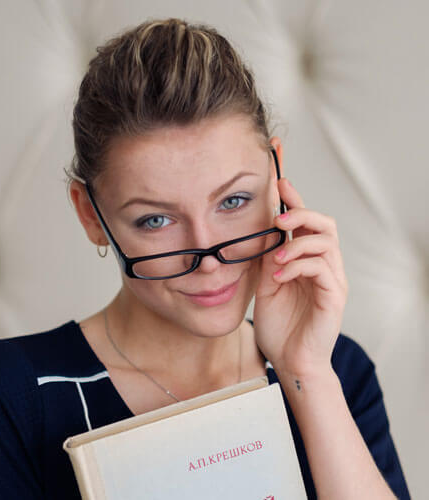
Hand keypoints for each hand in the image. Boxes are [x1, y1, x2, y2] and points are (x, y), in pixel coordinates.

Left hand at [253, 177, 347, 376]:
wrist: (289, 360)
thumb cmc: (279, 326)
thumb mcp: (266, 285)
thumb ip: (269, 260)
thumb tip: (266, 234)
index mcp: (306, 261)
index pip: (305, 223)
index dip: (295, 200)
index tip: (280, 182)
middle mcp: (323, 266)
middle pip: (324, 224)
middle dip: (303, 212)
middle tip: (280, 216)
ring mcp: (331, 280)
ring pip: (326, 242)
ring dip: (298, 244)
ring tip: (277, 258)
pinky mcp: (335, 296)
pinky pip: (321, 268)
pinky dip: (298, 266)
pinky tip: (280, 276)